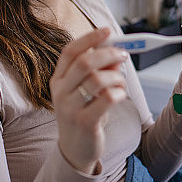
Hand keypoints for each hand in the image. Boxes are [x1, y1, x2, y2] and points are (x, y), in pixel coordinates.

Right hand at [51, 28, 128, 173]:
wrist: (75, 150)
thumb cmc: (83, 114)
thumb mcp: (87, 91)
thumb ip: (100, 71)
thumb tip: (116, 54)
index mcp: (58, 79)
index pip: (70, 51)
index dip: (90, 38)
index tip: (107, 31)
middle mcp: (60, 92)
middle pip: (85, 62)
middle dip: (109, 54)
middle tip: (123, 55)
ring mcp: (70, 108)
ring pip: (98, 79)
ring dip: (116, 77)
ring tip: (120, 83)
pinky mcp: (84, 122)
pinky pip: (107, 98)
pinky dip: (119, 93)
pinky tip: (119, 96)